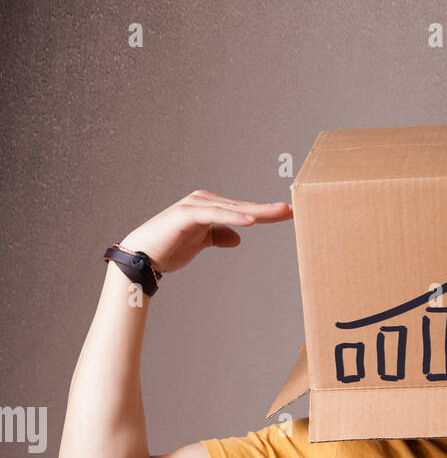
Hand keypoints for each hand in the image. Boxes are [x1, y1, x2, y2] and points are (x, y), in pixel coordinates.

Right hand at [119, 190, 292, 274]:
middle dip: (267, 209)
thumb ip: (219, 235)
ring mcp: (195, 205)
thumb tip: (238, 237)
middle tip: (291, 210)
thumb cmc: (170, 247)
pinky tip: (250, 220)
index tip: (287, 214)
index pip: (244, 210)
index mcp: (210, 207)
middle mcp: (204, 201)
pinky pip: (215, 215)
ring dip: (257, 211)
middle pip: (242, 207)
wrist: (143, 256)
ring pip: (233, 208)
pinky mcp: (187, 214)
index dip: (266, 213)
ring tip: (279, 213)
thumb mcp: (202, 242)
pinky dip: (233, 216)